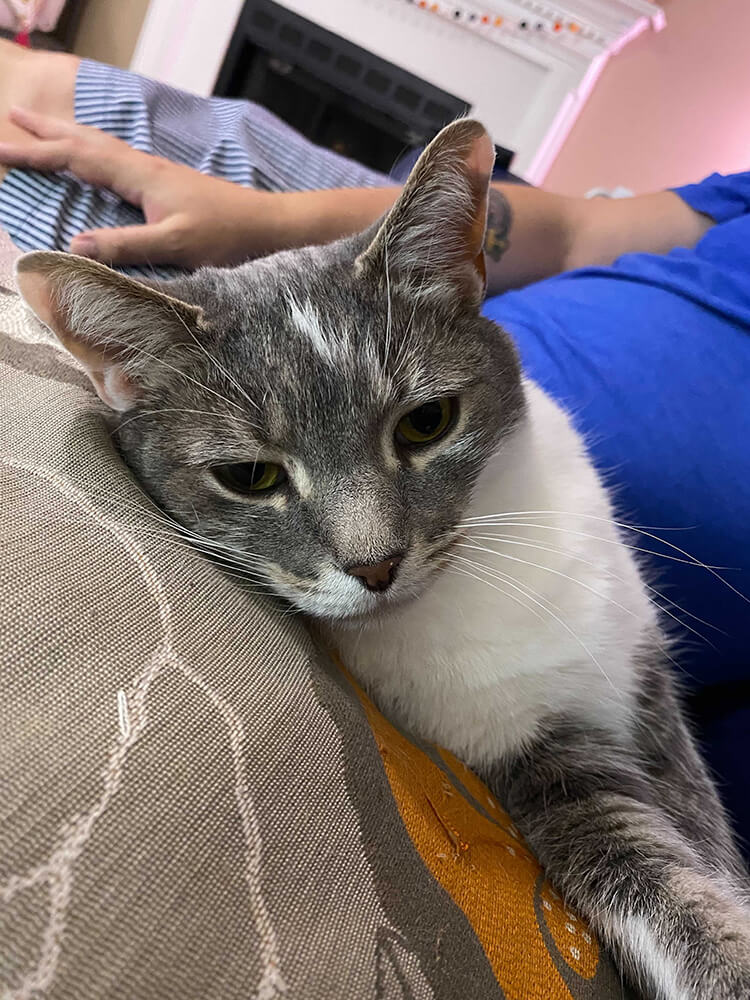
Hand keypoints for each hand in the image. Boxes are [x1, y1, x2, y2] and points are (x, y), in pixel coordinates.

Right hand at [0, 106, 278, 266]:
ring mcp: (156, 173)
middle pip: (84, 140)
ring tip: (43, 132)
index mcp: (140, 176)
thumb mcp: (174, 245)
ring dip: (67, 137)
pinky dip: (93, 152)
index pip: (75, 157)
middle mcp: (144, 167)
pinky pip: (116, 159)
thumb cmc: (226, 235)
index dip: (36, 154)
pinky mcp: (167, 184)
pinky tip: (96, 163)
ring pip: (101, 146)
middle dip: (45, 131)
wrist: (267, 225)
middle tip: (11, 118)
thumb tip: (74, 244)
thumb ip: (126, 245)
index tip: (0, 150)